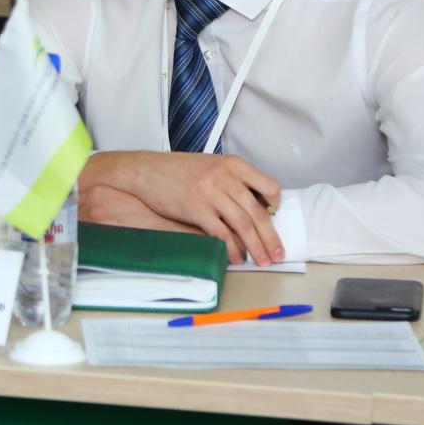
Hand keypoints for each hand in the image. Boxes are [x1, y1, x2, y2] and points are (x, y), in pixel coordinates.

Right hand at [80, 151, 284, 265]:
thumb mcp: (209, 164)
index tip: (275, 217)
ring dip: (255, 246)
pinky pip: (221, 232)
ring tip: (262, 260)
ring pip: (243, 224)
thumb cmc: (176, 169)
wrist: (145, 170)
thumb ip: (231, 179)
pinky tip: (235, 258)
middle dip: (270, 236)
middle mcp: (224, 176)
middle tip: (278, 253)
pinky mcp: (195, 208)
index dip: (275, 204)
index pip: (268, 185)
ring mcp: (210, 192)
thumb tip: (251, 205)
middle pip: (257, 211)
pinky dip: (231, 248)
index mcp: (232, 164)